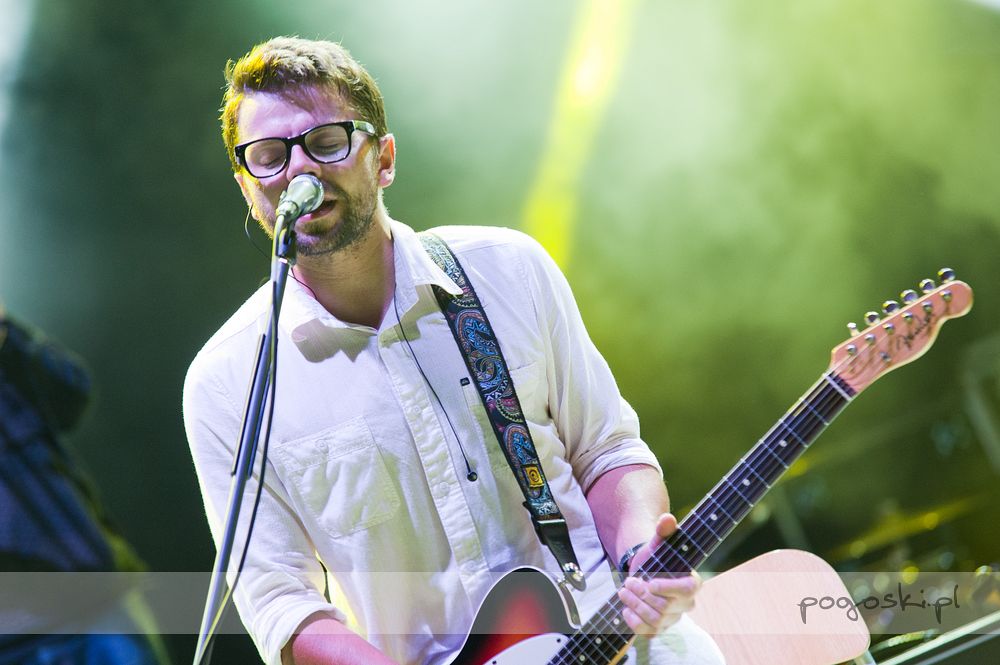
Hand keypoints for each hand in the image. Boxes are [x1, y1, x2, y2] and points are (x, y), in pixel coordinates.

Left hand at [616, 513, 700, 634]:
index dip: (668, 589)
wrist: (644, 573)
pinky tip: (625, 610)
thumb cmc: (655, 558)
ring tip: (624, 591)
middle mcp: (687, 604)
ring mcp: (673, 618)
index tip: (649, 583)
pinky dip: (634, 623)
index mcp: (692, 582)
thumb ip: (663, 531)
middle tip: (629, 581)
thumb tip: (667, 518)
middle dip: (642, 594)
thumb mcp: (657, 543)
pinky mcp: (660, 628)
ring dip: (635, 605)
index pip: (686, 590)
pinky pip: (649, 633)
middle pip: (666, 606)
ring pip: (655, 620)